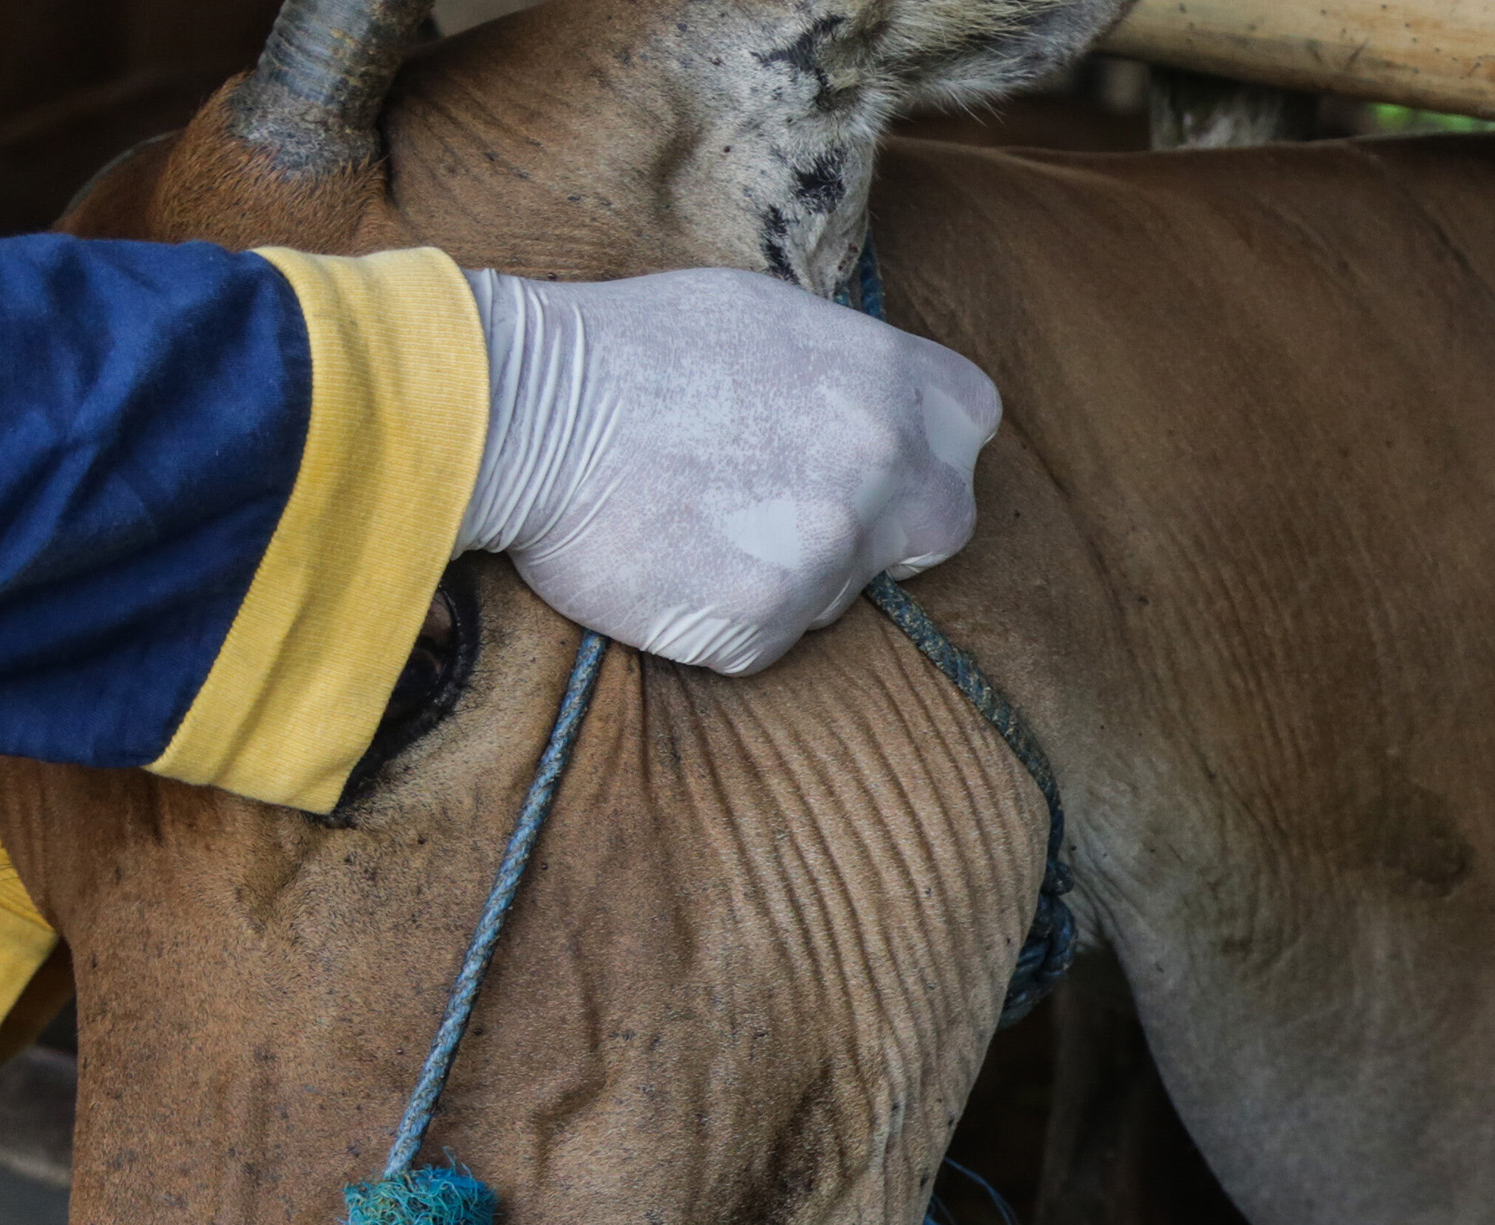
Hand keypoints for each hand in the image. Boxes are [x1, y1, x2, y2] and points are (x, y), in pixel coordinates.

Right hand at [455, 267, 999, 673]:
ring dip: (794, 571)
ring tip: (703, 518)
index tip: (883, 458)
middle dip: (892, 528)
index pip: (972, 425)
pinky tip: (675, 564)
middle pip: (943, 525)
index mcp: (886, 375)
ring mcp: (826, 548)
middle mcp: (878, 461)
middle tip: (802, 510)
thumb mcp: (765, 315)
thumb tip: (888, 407)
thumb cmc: (630, 350)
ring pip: (847, 589)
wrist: (522, 410)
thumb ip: (849, 368)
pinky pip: (772, 638)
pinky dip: (729, 617)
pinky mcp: (764, 621)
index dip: (929, 447)